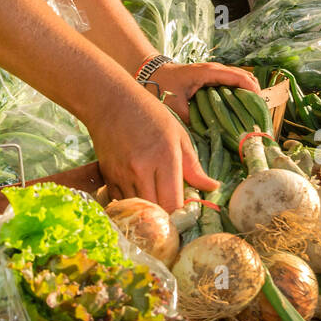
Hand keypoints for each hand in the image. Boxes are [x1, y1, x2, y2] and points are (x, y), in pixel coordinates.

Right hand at [86, 87, 217, 212]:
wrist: (109, 101)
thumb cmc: (149, 114)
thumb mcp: (178, 135)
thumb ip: (194, 167)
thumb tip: (213, 188)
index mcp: (165, 158)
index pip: (174, 204)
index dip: (181, 216)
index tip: (186, 215)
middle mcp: (142, 170)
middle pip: (155, 214)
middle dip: (166, 219)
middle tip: (173, 215)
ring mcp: (122, 175)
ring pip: (137, 212)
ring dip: (148, 214)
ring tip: (157, 207)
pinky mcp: (107, 177)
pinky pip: (121, 202)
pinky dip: (132, 204)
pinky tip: (140, 196)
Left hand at [149, 61, 260, 125]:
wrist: (151, 73)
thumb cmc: (162, 86)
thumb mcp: (175, 106)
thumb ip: (190, 120)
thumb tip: (206, 137)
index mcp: (209, 73)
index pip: (240, 78)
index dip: (253, 91)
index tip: (260, 109)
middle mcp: (215, 69)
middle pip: (246, 77)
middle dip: (255, 94)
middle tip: (258, 116)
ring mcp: (214, 72)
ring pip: (240, 80)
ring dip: (248, 94)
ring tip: (252, 115)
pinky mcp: (211, 78)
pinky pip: (232, 83)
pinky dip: (240, 93)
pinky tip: (239, 109)